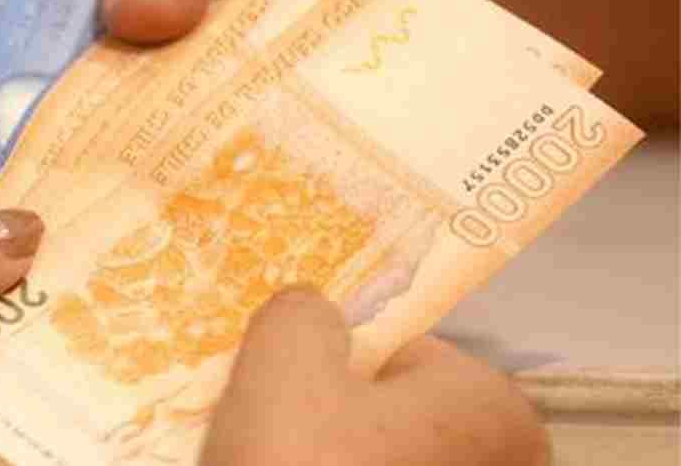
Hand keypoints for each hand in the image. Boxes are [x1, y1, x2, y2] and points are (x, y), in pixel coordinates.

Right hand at [200, 288, 548, 465]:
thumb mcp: (284, 362)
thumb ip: (303, 312)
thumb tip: (313, 315)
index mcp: (494, 410)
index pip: (396, 350)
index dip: (327, 361)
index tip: (281, 389)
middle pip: (386, 416)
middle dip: (324, 421)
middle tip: (268, 438)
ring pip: (371, 465)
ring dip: (321, 464)